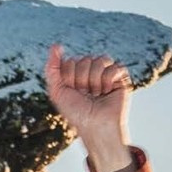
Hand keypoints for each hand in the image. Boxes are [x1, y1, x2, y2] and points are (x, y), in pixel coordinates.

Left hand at [44, 43, 134, 171]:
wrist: (95, 126)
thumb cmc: (76, 113)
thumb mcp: (57, 92)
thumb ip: (52, 69)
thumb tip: (56, 45)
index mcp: (75, 74)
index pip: (71, 61)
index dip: (69, 77)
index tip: (72, 92)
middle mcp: (90, 72)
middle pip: (85, 59)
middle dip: (82, 79)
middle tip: (86, 95)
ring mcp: (105, 73)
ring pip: (100, 60)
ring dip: (95, 81)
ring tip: (96, 94)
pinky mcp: (120, 77)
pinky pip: (114, 67)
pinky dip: (108, 81)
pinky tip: (107, 92)